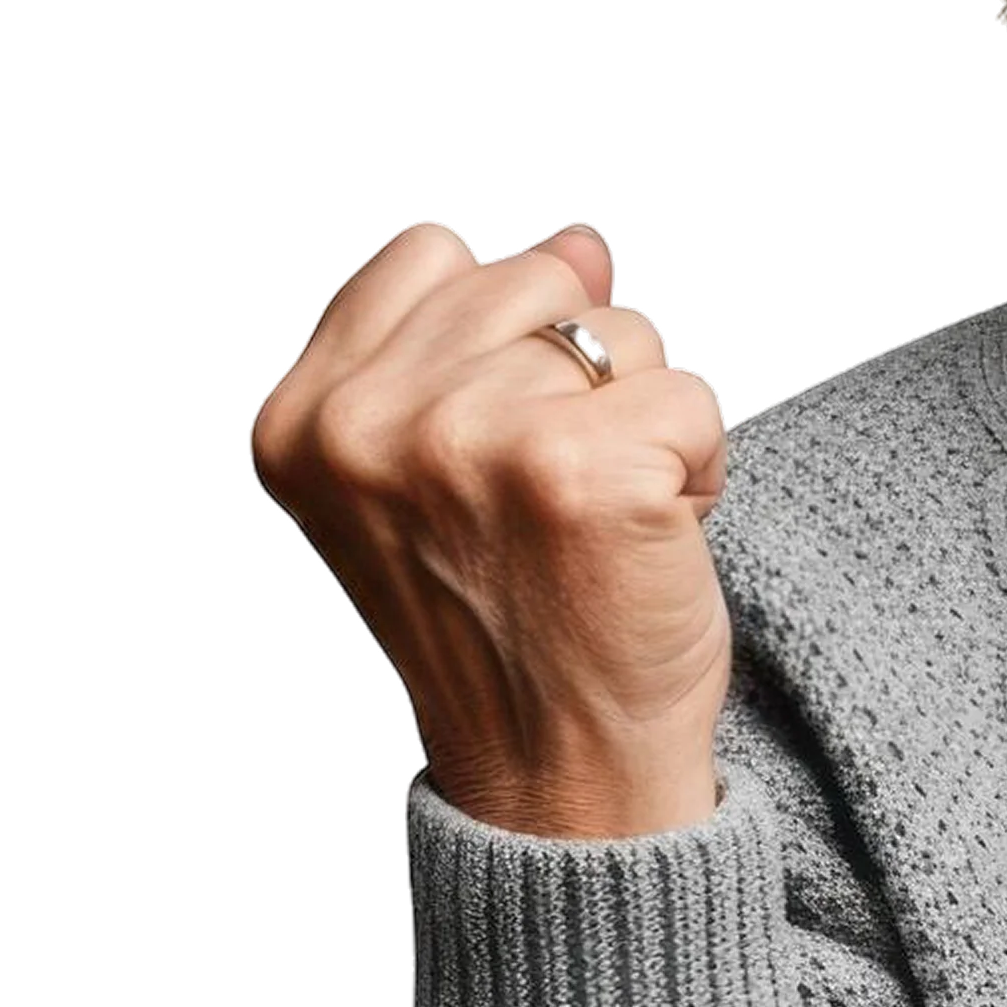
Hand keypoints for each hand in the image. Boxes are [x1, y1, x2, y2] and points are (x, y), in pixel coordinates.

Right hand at [250, 219, 734, 837]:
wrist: (558, 770)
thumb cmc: (510, 618)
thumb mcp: (445, 467)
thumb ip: (484, 337)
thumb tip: (581, 236)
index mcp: (306, 417)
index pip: (433, 253)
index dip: (502, 334)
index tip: (496, 449)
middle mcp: (370, 424)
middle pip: (539, 277)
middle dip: (580, 374)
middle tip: (553, 501)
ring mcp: (470, 440)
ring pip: (628, 332)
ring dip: (644, 423)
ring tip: (597, 526)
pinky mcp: (582, 469)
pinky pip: (695, 396)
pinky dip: (700, 467)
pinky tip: (648, 544)